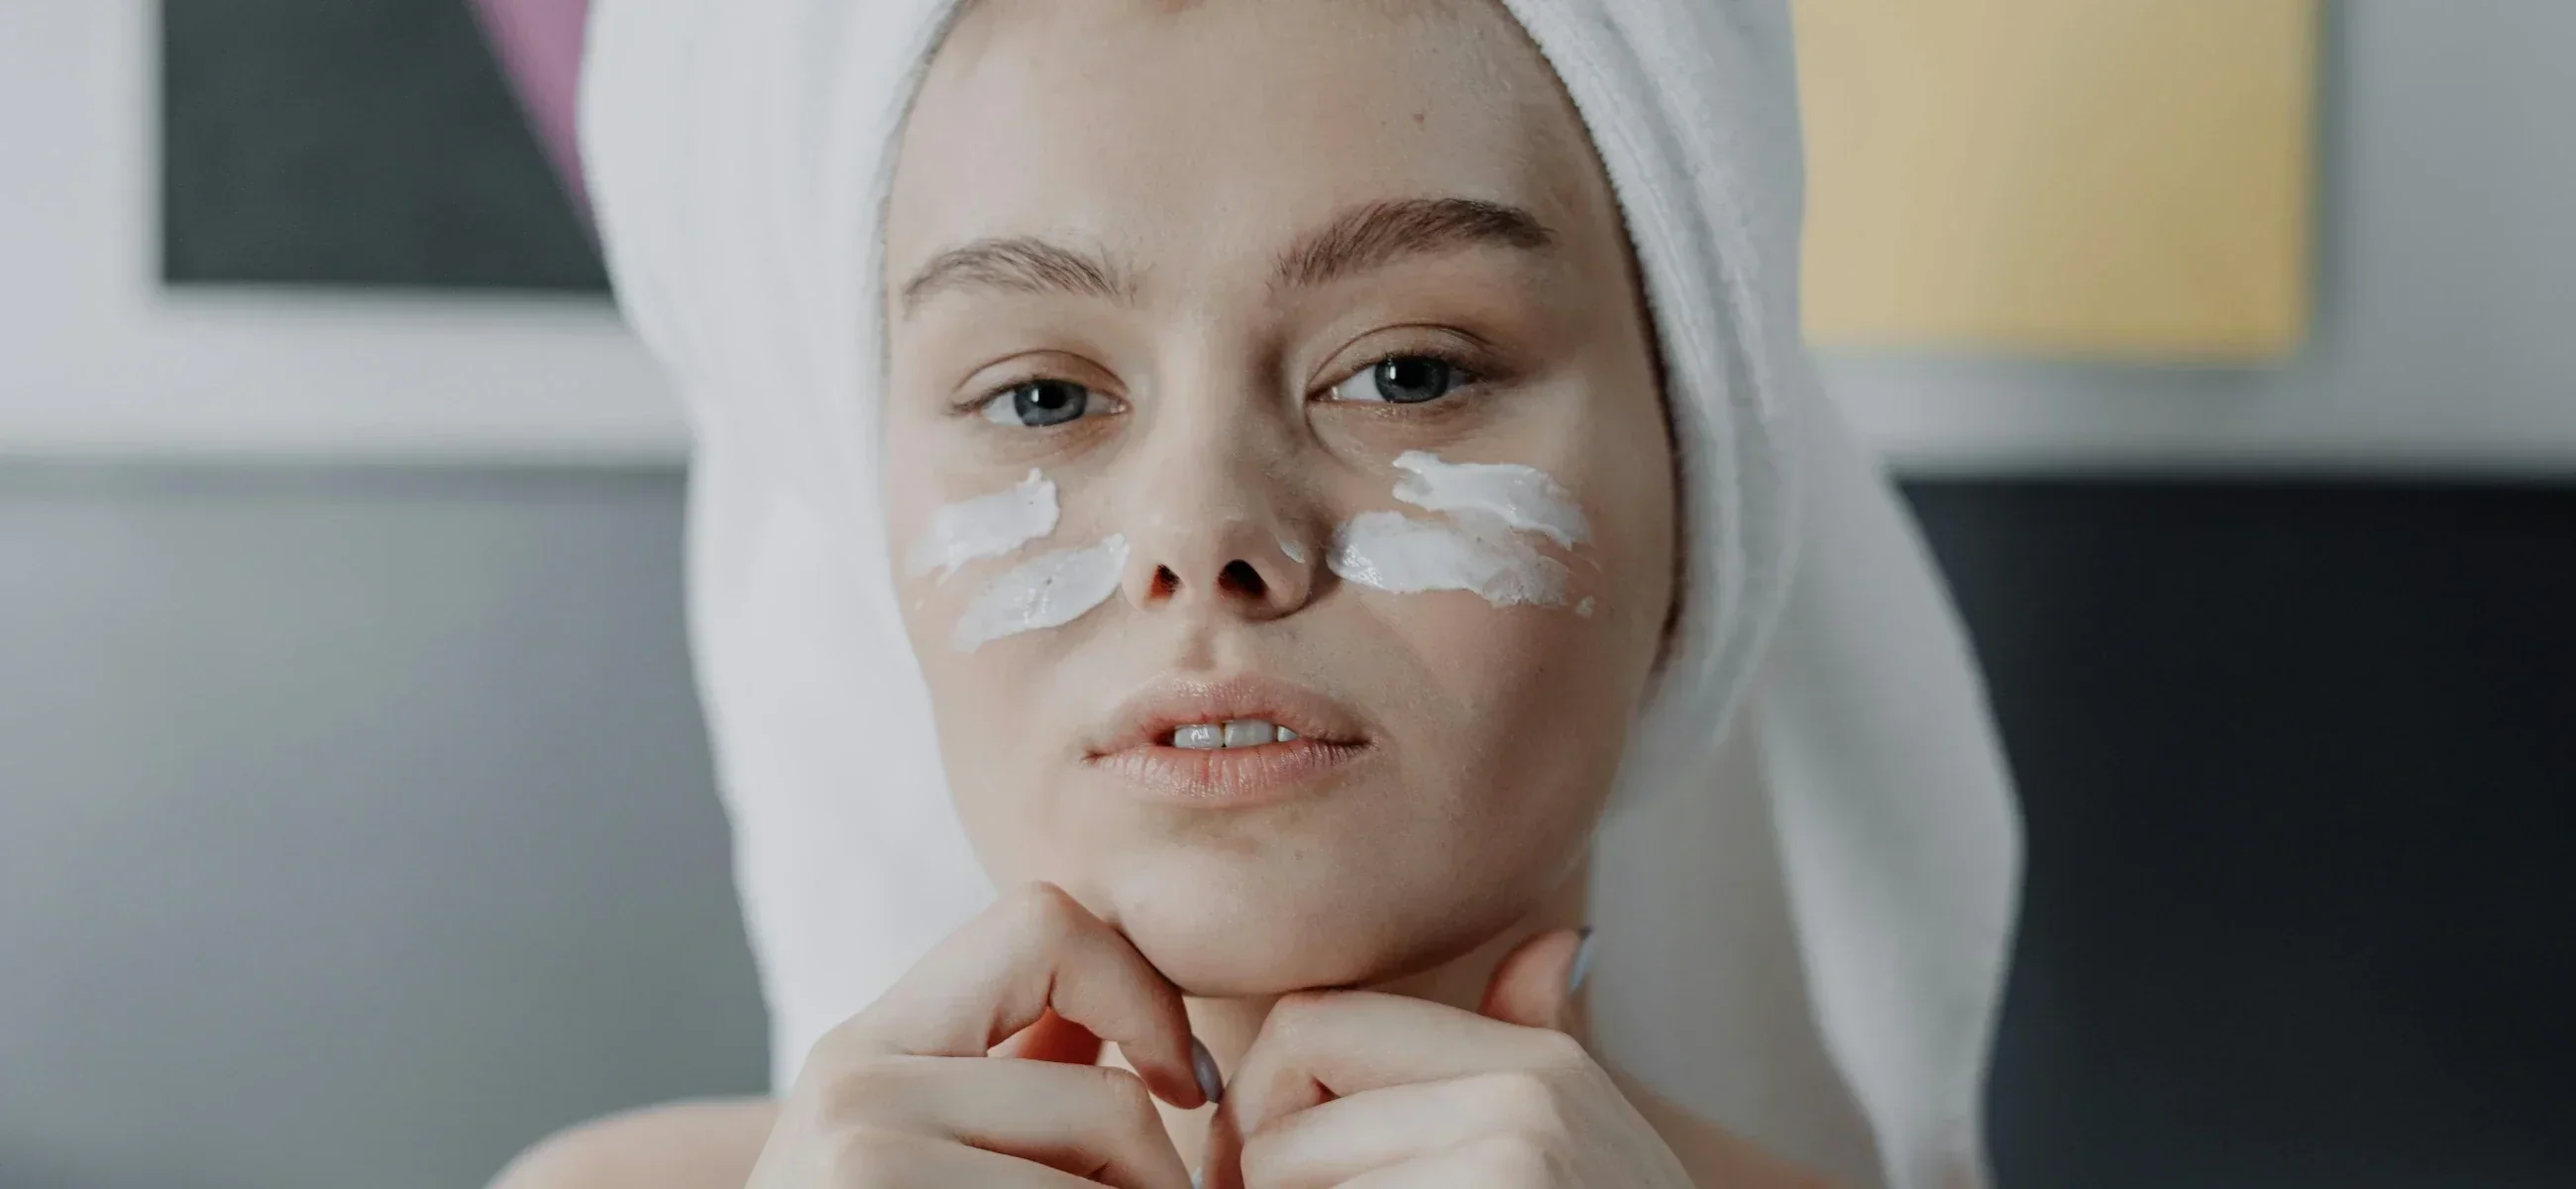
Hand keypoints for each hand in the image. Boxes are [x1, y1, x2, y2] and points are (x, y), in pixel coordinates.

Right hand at [747, 881, 1219, 1187]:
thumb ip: (1014, 1078)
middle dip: (1156, 1180)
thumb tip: (1148, 1031)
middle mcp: (852, 1084)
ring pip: (1104, 1176)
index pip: (1043, 921)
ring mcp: (861, 1161)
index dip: (1141, 992)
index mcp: (867, 1044)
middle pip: (1108, 1098)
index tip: (1182, 1084)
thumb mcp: (921, 1151)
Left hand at [1201, 929, 1694, 1187]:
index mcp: (1537, 1063)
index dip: (1265, 1098)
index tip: (1273, 1166)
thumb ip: (1536, 1041)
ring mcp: (1506, 1160)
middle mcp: (1522, 1097)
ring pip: (1283, 1180)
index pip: (1312, 1023)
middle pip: (1282, 1118)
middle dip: (1270, 1184)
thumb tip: (1555, 943)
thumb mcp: (1586, 1139)